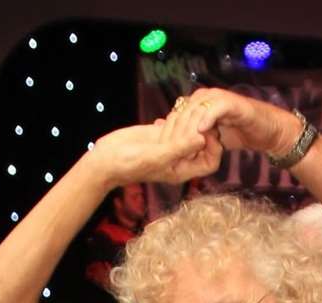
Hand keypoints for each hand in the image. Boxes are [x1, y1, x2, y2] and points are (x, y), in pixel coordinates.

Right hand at [88, 115, 222, 189]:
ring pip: (189, 130)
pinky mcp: (159, 134)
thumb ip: (179, 148)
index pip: (211, 162)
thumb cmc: (130, 164)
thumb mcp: (156, 156)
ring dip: (186, 119)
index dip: (214, 147)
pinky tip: (168, 113)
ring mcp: (170, 146)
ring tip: (176, 114)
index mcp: (183, 170)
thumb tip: (202, 138)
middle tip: (190, 116)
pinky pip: (176, 123)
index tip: (205, 131)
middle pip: (203, 143)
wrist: (107, 159)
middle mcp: (180, 159)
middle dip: (200, 127)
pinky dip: (175, 115)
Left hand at [175, 88, 299, 160]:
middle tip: (172, 146)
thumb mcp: (213, 138)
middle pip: (185, 109)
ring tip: (184, 142)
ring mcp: (219, 98)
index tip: (166, 145)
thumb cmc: (241, 133)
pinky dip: (207, 118)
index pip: (178, 112)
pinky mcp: (231, 103)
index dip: (172, 128)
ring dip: (190, 124)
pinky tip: (201, 131)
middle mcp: (207, 97)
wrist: (266, 132)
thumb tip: (176, 140)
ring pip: (197, 107)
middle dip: (178, 128)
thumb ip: (196, 137)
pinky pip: (215, 108)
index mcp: (200, 103)